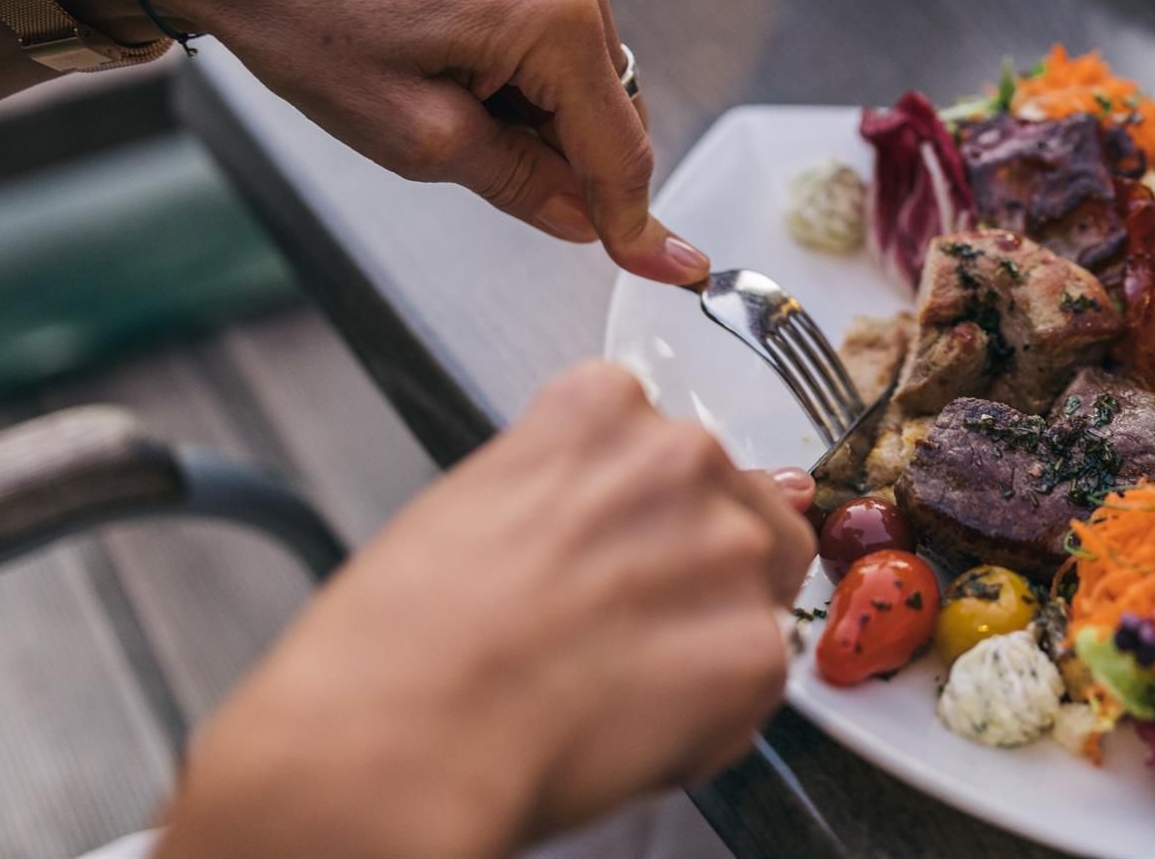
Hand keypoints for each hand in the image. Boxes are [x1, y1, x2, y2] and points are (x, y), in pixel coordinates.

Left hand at [26, 0, 705, 283]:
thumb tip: (583, 220)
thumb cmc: (310, 16)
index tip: (681, 275)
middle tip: (470, 172)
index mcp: (559, 24)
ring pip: (583, 94)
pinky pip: (553, 58)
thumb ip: (520, 183)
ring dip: (536, 131)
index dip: (641, 229)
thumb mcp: (415, 137)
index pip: (623, 155)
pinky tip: (444, 85)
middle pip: (615, 124)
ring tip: (436, 114)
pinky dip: (518, 95)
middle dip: (569, 171)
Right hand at [155, 361, 817, 858]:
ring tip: (617, 681)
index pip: (667, 443)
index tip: (608, 555)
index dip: (640, 515)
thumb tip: (622, 513)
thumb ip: (571, 485)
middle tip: (614, 629)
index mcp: (602, 410)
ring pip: (761, 590)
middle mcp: (680, 459)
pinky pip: (758, 681)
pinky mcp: (752, 649)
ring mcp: (727, 551)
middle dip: (692, 568)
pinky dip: (712, 716)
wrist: (393, 745)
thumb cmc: (398, 643)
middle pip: (735, 505)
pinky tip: (630, 728)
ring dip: (710, 635)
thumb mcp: (473, 502)